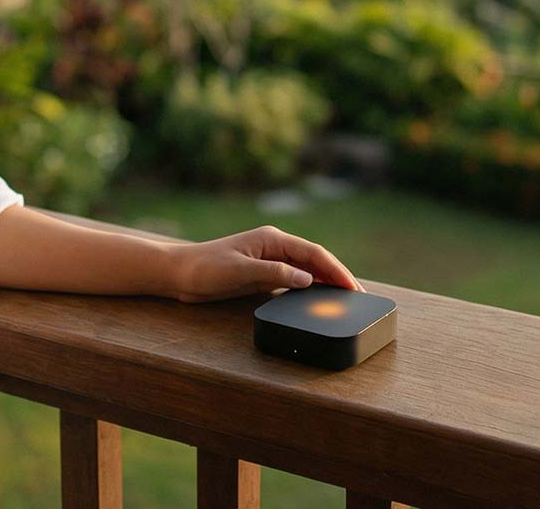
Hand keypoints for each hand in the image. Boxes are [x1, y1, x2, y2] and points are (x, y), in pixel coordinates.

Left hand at [164, 224, 365, 303]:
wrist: (179, 274)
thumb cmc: (205, 268)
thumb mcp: (241, 271)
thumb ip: (275, 274)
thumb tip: (307, 279)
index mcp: (272, 239)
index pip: (313, 253)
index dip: (335, 269)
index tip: (353, 286)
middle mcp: (274, 247)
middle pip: (314, 260)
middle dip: (337, 276)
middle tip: (359, 296)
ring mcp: (269, 260)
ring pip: (306, 270)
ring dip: (326, 282)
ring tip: (346, 299)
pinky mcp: (262, 274)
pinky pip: (293, 280)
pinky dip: (309, 289)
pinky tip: (318, 300)